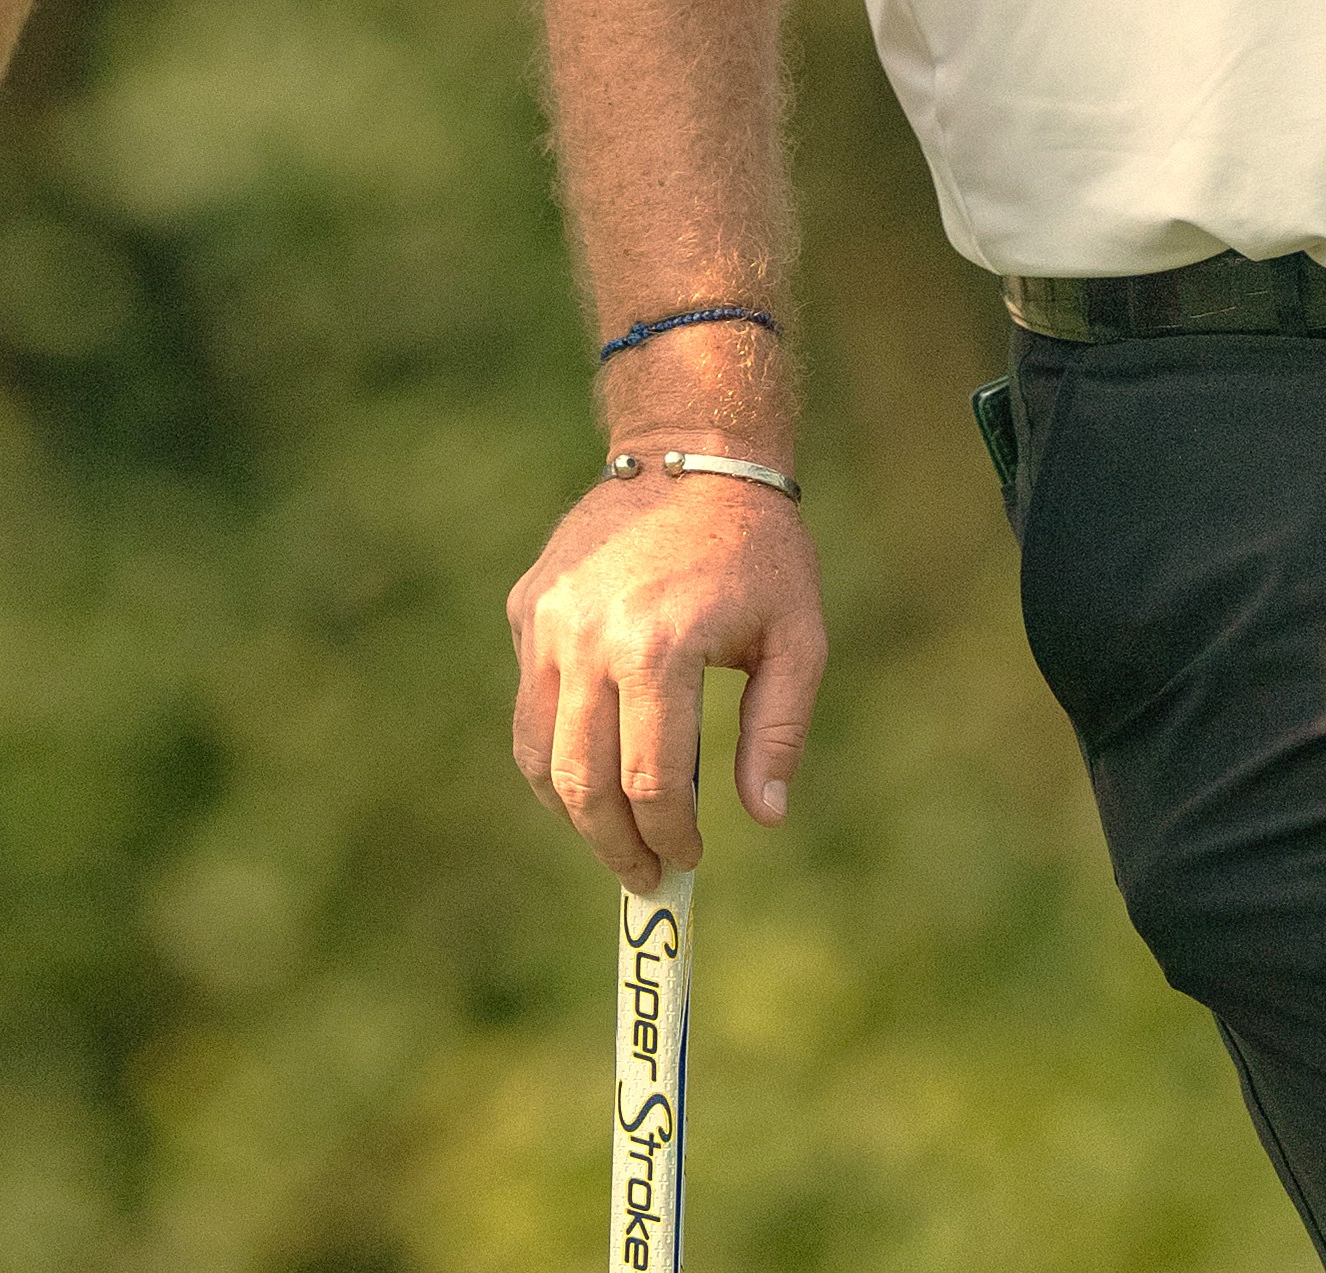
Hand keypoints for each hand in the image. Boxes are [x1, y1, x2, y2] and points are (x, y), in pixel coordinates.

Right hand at [506, 469, 825, 890]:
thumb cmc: (759, 551)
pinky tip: (598, 757)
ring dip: (572, 809)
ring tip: (613, 832)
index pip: (648, 781)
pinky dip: (556, 746)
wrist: (692, 449)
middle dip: (612, 844)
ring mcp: (548, 621)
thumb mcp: (797, 638)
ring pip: (537, 751)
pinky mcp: (528, 606)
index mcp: (659, 648)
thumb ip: (778, 732)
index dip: (668, 836)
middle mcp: (588, 637)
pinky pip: (531, 700)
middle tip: (643, 875)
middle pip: (581, 781)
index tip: (688, 861)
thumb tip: (764, 817)